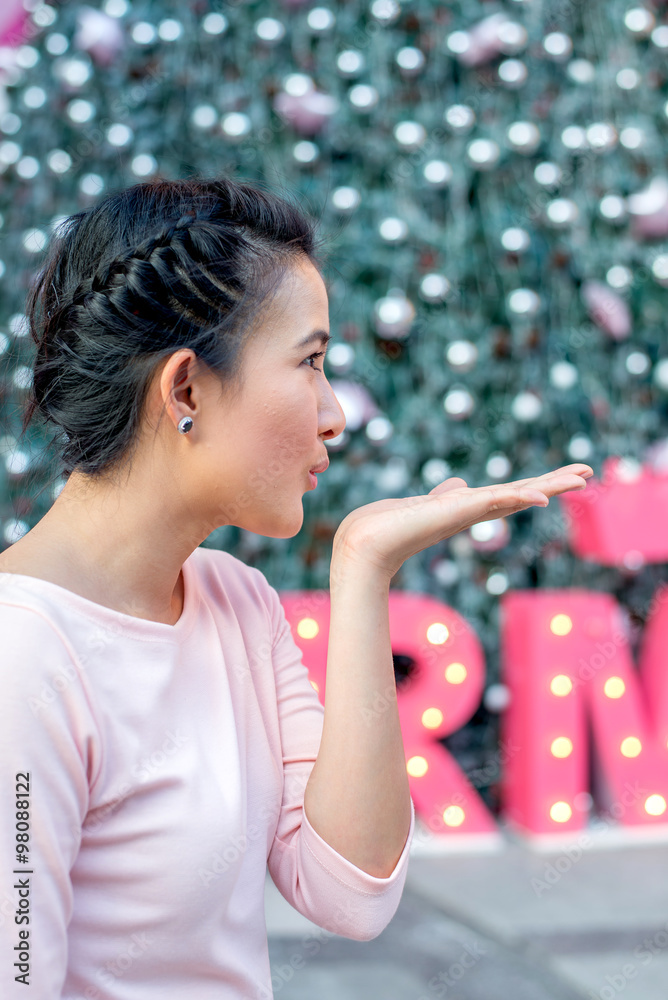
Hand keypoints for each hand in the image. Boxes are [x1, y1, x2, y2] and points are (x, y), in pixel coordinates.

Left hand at [332, 463, 593, 580]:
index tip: (567, 475)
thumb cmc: (386, 527)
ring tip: (581, 477)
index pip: (510, 492)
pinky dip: (518, 498)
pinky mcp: (455, 511)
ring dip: (549, 486)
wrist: (363, 545)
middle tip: (588, 473)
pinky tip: (541, 496)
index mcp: (466, 508)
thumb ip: (445, 496)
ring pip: (516, 496)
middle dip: (554, 483)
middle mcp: (472, 512)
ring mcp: (466, 513)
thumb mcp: (423, 504)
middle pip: (523, 494)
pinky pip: (494, 501)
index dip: (538, 483)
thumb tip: (459, 485)